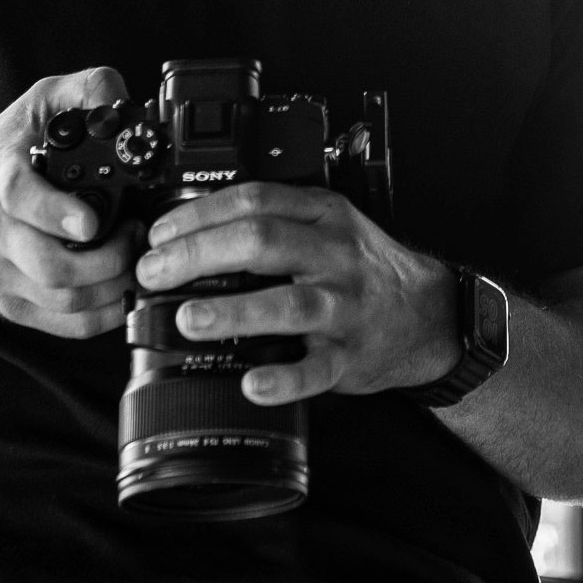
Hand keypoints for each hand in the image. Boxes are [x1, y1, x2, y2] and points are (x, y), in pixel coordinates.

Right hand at [0, 67, 137, 338]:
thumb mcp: (35, 106)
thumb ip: (82, 90)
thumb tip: (120, 100)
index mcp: (0, 181)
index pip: (20, 200)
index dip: (56, 212)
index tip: (92, 220)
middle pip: (50, 265)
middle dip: (107, 259)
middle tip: (136, 233)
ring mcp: (6, 276)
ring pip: (64, 301)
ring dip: (114, 286)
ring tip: (138, 258)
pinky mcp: (18, 307)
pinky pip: (67, 326)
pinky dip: (105, 316)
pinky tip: (126, 291)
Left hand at [135, 184, 460, 404]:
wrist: (428, 313)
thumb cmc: (363, 269)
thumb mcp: (329, 225)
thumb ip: (275, 220)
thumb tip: (189, 234)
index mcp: (323, 215)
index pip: (255, 200)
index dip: (200, 214)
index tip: (159, 236)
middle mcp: (335, 256)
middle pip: (263, 241)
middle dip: (200, 255)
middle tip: (154, 273)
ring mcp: (345, 307)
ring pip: (289, 304)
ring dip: (234, 311)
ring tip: (189, 320)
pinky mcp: (351, 357)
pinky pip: (316, 370)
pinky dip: (283, 379)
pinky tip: (253, 382)